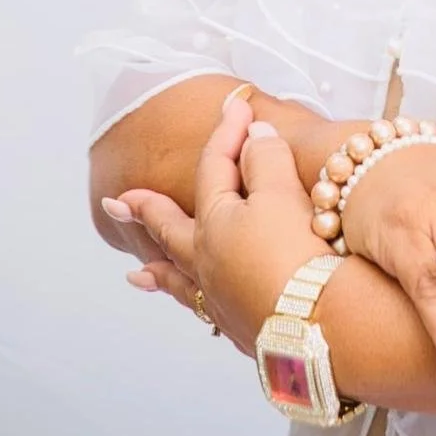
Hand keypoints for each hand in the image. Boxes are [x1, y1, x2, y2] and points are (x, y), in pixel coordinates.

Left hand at [117, 95, 327, 356]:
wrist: (319, 324)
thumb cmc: (296, 253)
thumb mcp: (281, 191)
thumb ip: (265, 157)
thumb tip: (254, 136)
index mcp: (213, 224)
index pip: (216, 166)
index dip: (229, 131)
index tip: (239, 106)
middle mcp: (207, 263)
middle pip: (171, 229)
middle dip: (145, 212)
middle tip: (116, 205)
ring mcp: (222, 299)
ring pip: (180, 280)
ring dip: (159, 271)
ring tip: (137, 275)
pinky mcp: (245, 328)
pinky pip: (207, 311)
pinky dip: (196, 304)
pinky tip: (203, 310)